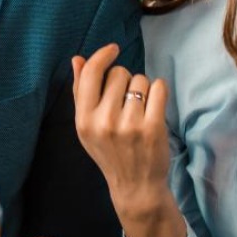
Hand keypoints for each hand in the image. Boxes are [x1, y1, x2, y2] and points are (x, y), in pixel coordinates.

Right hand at [72, 44, 184, 236]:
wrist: (135, 186)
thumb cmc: (110, 152)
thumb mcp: (87, 127)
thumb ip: (80, 92)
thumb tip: (78, 59)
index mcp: (84, 120)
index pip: (91, 73)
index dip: (103, 56)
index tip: (113, 49)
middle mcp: (104, 121)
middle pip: (119, 74)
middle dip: (125, 81)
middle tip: (126, 103)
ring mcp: (130, 125)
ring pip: (140, 80)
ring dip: (143, 89)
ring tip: (140, 110)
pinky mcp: (153, 127)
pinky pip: (159, 87)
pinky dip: (159, 92)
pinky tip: (154, 106)